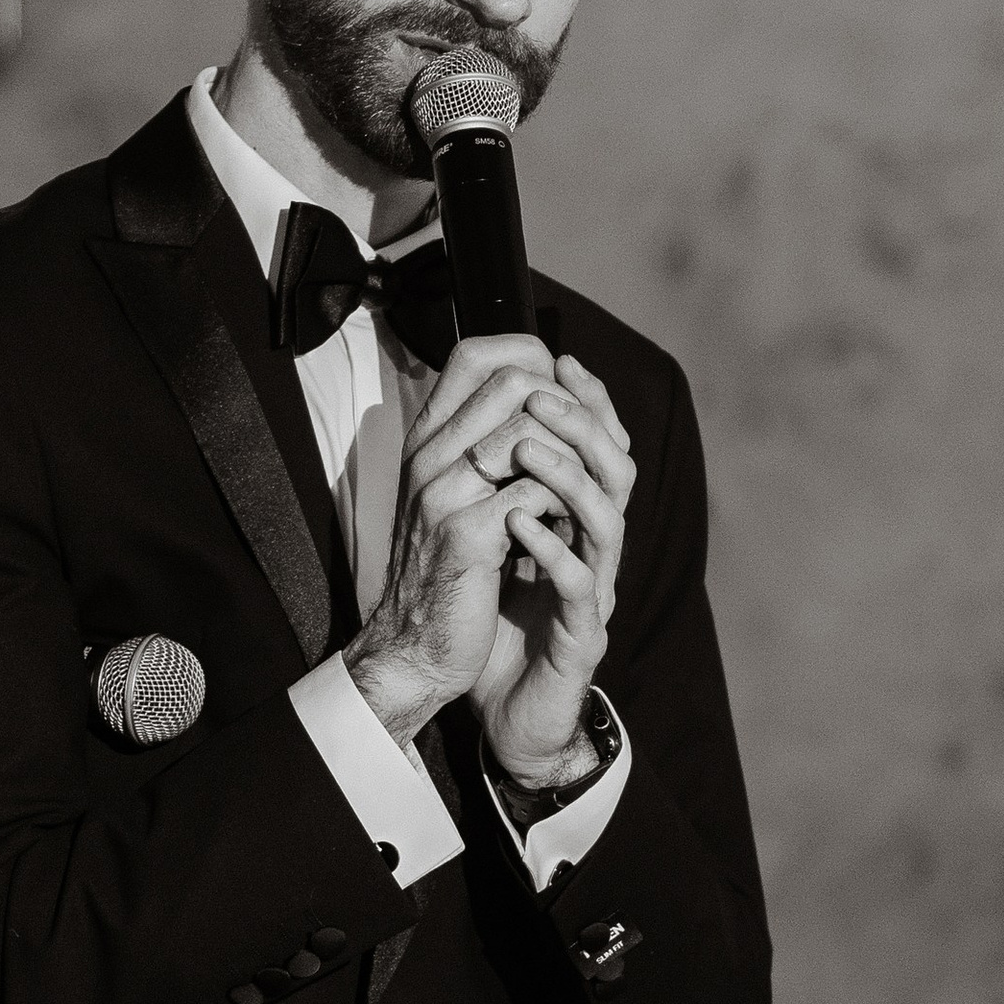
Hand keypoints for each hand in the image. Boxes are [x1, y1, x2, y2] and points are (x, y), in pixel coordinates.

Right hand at [343, 336, 569, 746]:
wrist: (413, 649)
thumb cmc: (446, 573)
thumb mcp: (457, 498)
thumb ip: (486, 448)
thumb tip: (544, 399)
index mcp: (426, 440)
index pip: (476, 354)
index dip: (531, 359)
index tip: (562, 395)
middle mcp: (428, 456)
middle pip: (515, 383)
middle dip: (569, 412)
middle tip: (590, 451)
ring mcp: (442, 493)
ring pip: (530, 433)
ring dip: (573, 461)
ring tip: (582, 492)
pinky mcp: (465, 537)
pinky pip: (534, 493)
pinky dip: (563, 506)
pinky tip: (568, 528)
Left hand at [470, 354, 634, 786]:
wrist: (507, 716)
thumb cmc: (503, 631)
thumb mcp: (498, 549)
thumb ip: (504, 492)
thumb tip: (485, 426)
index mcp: (579, 527)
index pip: (599, 449)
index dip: (588, 402)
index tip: (558, 357)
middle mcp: (597, 553)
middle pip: (616, 473)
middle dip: (584, 427)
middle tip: (543, 396)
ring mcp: (594, 594)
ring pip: (606, 522)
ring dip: (568, 479)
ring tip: (525, 449)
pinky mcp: (581, 638)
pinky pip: (579, 586)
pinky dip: (553, 550)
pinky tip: (521, 524)